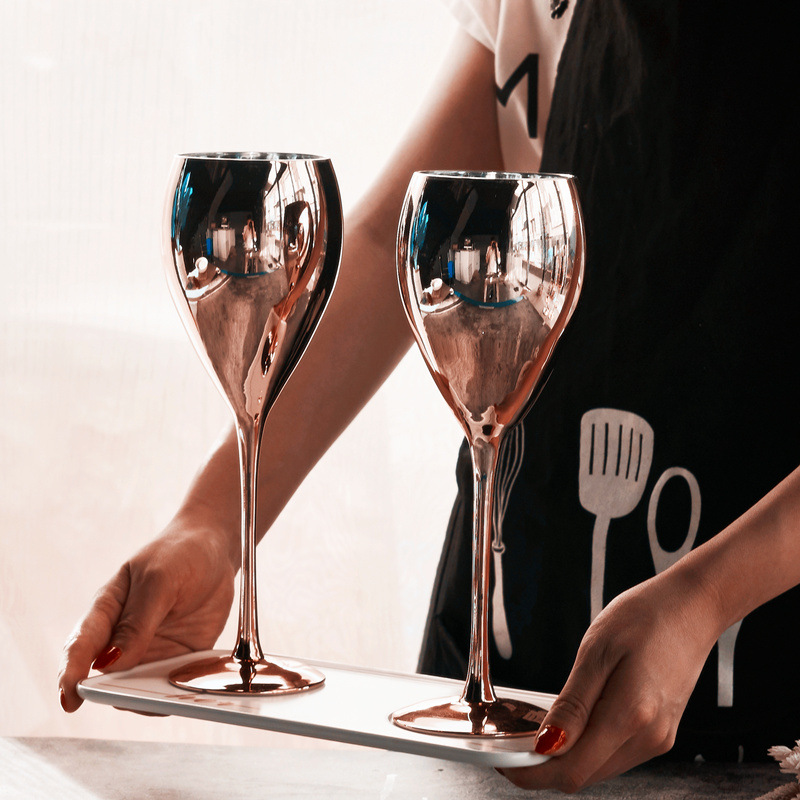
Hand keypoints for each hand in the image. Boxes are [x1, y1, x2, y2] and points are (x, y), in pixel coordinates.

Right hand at [58, 515, 236, 711]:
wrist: (215, 548)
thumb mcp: (158, 579)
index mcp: (107, 611)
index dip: (70, 676)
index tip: (70, 700)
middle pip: (107, 677)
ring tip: (161, 699)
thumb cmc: (178, 554)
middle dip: (112, 694)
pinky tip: (187, 695)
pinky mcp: (180, 658)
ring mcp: (152, 650)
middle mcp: (123, 638)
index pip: (81, 647)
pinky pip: (173, 685)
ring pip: (139, 689)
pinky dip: (177, 694)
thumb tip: (110, 664)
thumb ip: (137, 621)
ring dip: (147, 699)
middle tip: (125, 699)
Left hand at [500, 571, 720, 792]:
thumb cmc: (645, 617)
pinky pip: (615, 754)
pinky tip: (572, 723)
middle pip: (584, 776)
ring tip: (536, 730)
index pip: (572, 772)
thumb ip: (573, 704)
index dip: (532, 774)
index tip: (504, 761)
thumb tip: (547, 745)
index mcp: (630, 716)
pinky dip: (588, 747)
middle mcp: (648, 738)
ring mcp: (659, 739)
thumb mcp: (597, 650)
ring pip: (599, 768)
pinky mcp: (661, 733)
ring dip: (566, 758)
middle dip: (544, 766)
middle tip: (511, 741)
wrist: (693, 608)